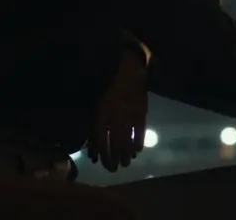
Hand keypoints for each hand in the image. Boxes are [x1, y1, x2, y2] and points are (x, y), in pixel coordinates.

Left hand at [87, 47, 147, 171]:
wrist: (127, 68)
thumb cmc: (107, 86)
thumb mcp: (96, 103)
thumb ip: (94, 124)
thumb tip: (93, 146)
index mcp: (101, 110)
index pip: (100, 137)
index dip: (100, 152)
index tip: (98, 162)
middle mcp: (116, 114)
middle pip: (115, 142)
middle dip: (114, 157)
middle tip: (113, 168)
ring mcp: (130, 112)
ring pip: (128, 138)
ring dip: (126, 153)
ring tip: (125, 162)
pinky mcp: (142, 110)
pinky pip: (141, 130)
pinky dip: (139, 142)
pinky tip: (137, 151)